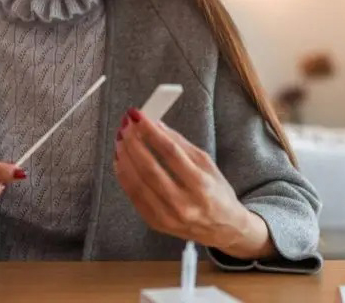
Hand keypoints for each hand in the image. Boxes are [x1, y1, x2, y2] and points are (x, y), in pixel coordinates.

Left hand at [114, 108, 274, 259]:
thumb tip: (155, 124)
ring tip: (120, 139)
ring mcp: (167, 217)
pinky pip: (133, 196)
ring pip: (137, 183)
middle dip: (133, 142)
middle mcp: (183, 204)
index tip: (138, 116)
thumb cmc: (216, 192)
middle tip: (125, 125)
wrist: (223, 228)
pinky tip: (121, 159)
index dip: (151, 132)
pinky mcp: (155, 223)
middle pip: (149, 168)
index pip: (170, 152)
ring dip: (124, 157)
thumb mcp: (207, 163)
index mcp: (201, 185)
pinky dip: (124, 175)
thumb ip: (180, 143)